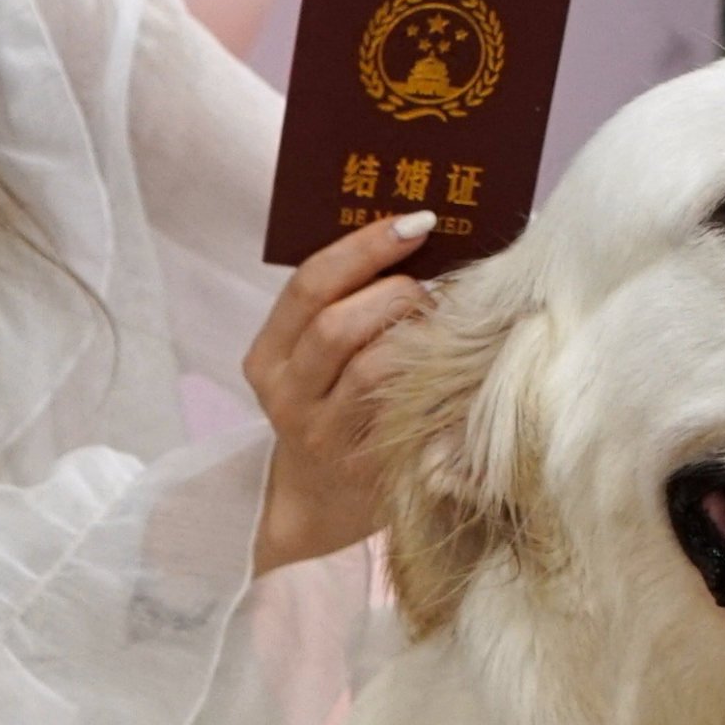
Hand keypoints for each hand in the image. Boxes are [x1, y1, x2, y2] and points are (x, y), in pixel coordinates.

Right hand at [245, 212, 437, 572]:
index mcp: (267, 358)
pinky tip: (458, 363)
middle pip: (337, 325)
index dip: (364, 247)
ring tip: (442, 326)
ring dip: (420, 335)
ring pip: (375, 369)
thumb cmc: (327, 407)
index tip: (418, 222)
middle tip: (430, 289)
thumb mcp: (311, 360)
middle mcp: (288, 397)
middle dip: (396, 292)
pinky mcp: (367, 467)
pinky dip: (439, 377)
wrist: (316, 502)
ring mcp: (325, 436)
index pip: (308, 287)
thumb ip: (340, 305)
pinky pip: (410, 409)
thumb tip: (415, 235)